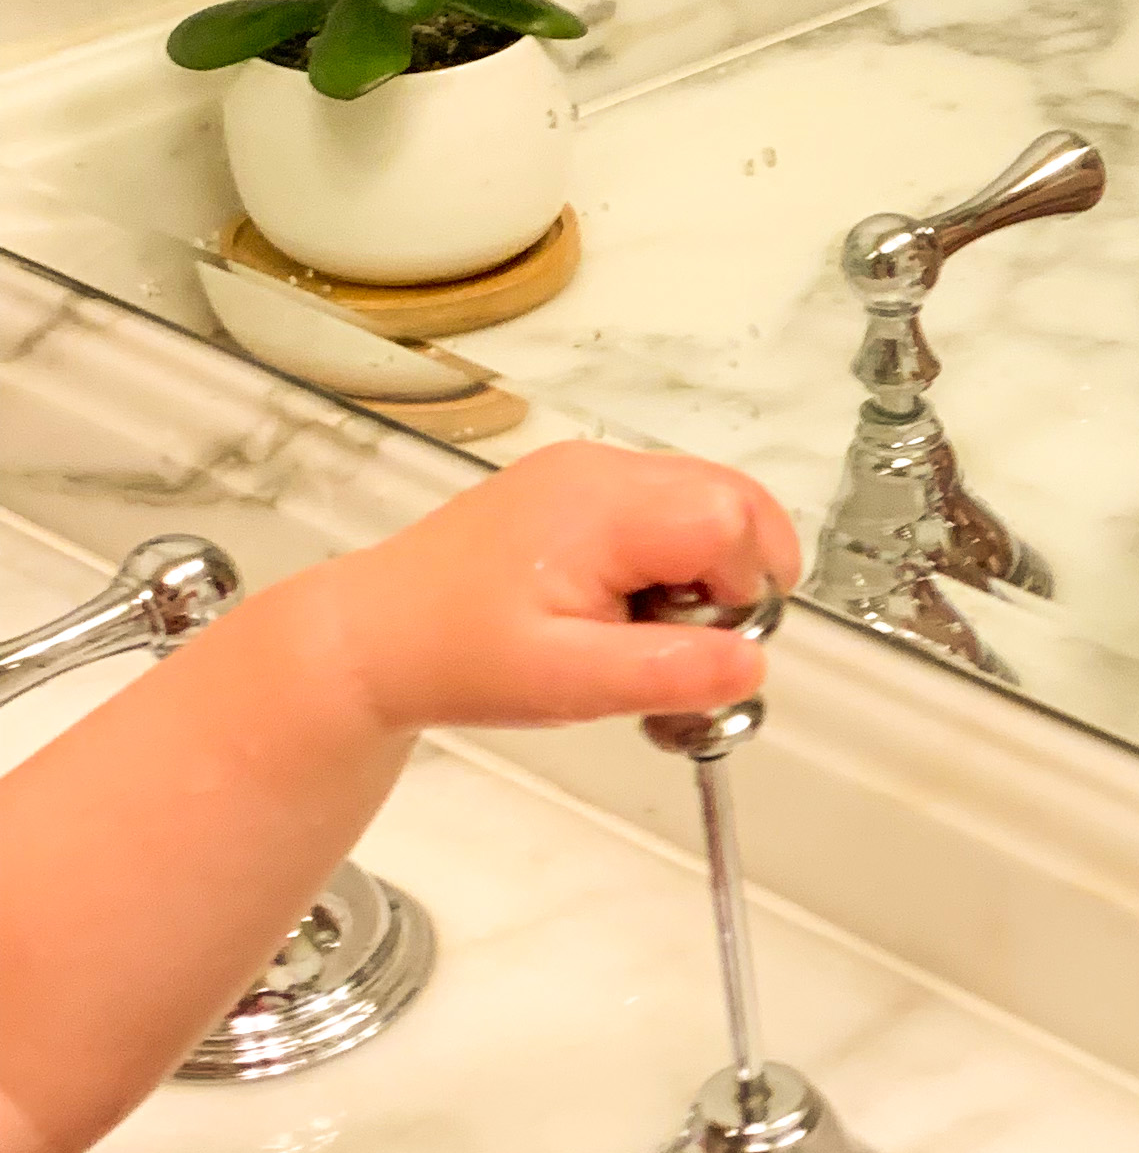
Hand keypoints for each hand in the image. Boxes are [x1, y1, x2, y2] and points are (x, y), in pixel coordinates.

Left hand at [300, 444, 801, 739]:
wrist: (372, 638)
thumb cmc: (457, 657)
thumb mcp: (565, 683)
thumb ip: (666, 671)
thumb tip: (753, 665)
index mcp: (603, 505)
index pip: (733, 520)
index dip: (742, 592)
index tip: (703, 651)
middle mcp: (603, 469)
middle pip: (734, 499)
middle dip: (739, 578)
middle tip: (690, 644)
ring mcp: (591, 471)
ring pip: (711, 503)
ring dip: (710, 573)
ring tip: (646, 630)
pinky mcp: (581, 488)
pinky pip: (671, 510)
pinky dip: (677, 562)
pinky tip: (624, 610)